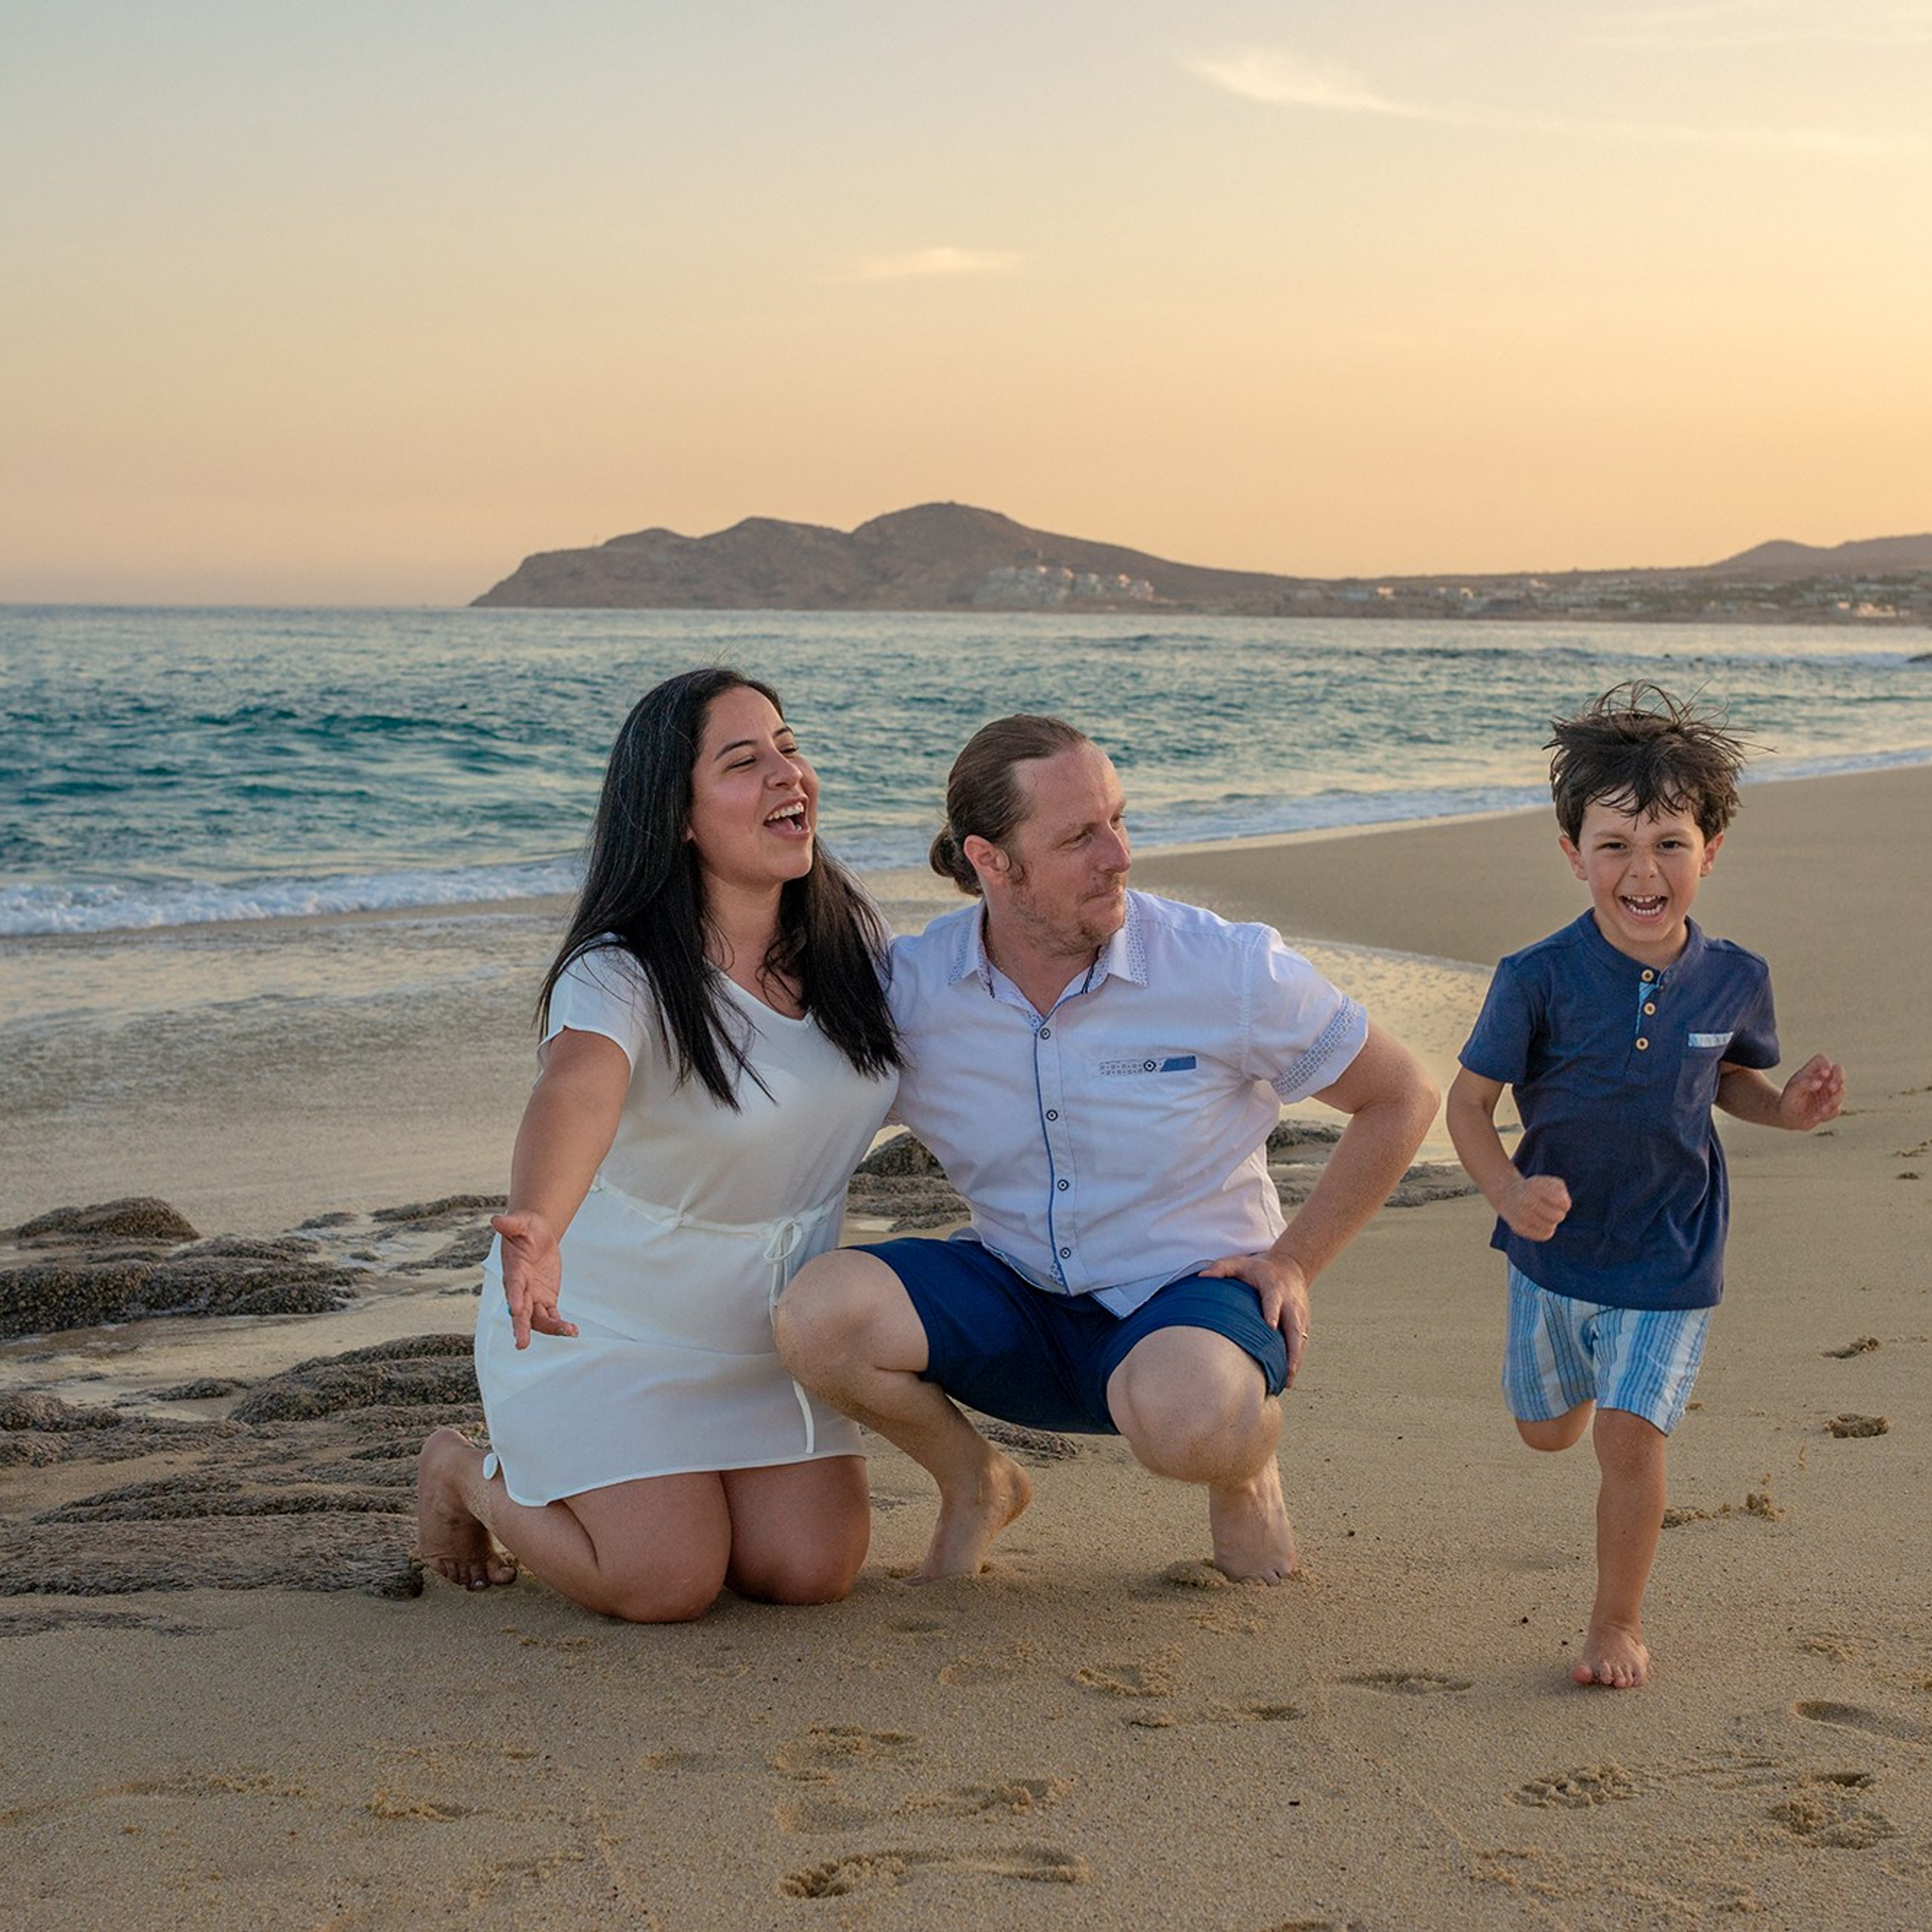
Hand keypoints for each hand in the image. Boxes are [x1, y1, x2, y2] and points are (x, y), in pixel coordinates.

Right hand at [492, 1210, 577, 1349]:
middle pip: (521, 1311)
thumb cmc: (526, 1228)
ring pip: (539, 1318)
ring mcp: (534, 1296)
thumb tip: (497, 1219)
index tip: (516, 1309)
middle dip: (521, 1327)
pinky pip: (553, 1316)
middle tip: (521, 1343)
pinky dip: (560, 1324)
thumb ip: (511, 1224)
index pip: (513, 1286)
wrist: (536, 1235)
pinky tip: (572, 1331)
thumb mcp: (521, 1223)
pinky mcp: (546, 1299)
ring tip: (569, 1331)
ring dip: (551, 1328)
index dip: (514, 1298)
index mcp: (514, 1272)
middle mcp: (521, 1289)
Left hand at [1200, 1250, 1311, 1386]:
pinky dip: (1297, 1359)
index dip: (1272, 1313)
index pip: (1273, 1301)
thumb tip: (1202, 1277)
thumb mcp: (1240, 1262)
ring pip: (1300, 1339)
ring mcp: (1300, 1314)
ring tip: (1287, 1381)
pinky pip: (1302, 1343)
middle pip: (1294, 1326)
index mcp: (1274, 1287)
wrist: (1290, 1267)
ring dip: (1295, 1360)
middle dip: (1291, 1347)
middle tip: (1286, 1369)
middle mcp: (1290, 1302)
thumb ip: (1221, 1268)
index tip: (1270, 1327)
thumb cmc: (1258, 1269)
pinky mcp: (1304, 1323)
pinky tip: (1289, 1377)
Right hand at [1503, 1172, 1570, 1240]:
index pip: (1563, 1203)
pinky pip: (1544, 1235)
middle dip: (1559, 1213)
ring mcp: (1521, 1215)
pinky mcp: (1519, 1228)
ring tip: (1544, 1216)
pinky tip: (1540, 1224)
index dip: (1565, 1204)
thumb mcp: (1548, 1182)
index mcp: (1535, 1187)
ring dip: (1551, 1222)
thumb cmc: (1535, 1189)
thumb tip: (1564, 1205)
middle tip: (1551, 1210)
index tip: (1558, 1200)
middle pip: (1558, 1216)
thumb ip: (1560, 1191)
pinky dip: (1546, 1230)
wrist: (1507, 1195)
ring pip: (1551, 1227)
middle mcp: (1526, 1200)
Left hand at [1778, 1054, 1845, 1131]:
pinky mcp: (1832, 1106)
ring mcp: (1829, 1093)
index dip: (1825, 1064)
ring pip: (1842, 1091)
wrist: (1789, 1118)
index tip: (1823, 1074)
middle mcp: (1823, 1080)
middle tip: (1832, 1088)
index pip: (1821, 1060)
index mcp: (1811, 1072)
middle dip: (1839, 1078)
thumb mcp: (1792, 1090)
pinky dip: (1828, 1114)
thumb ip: (1804, 1084)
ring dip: (1834, 1101)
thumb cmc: (1789, 1099)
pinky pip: (1837, 1109)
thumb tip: (1819, 1083)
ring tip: (1821, 1110)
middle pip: (1839, 1070)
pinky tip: (1815, 1117)